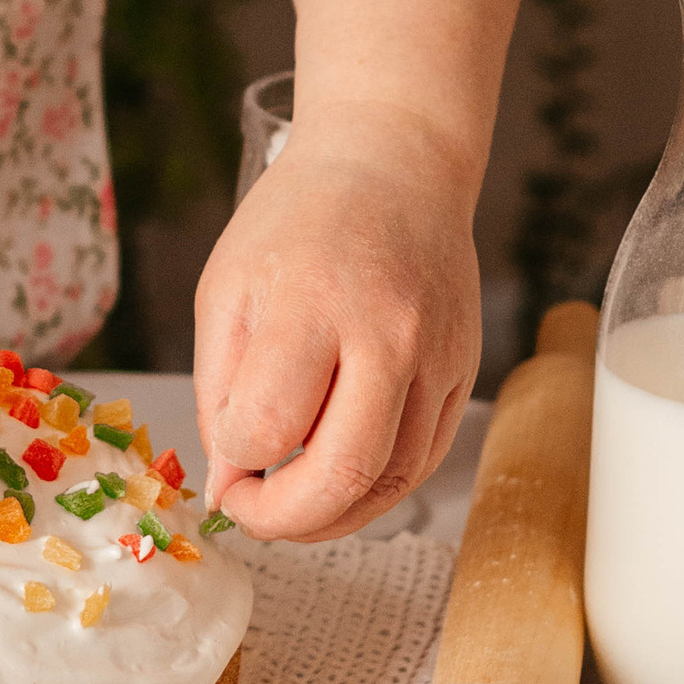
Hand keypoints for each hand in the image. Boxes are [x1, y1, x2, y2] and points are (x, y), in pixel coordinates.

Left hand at [194, 110, 479, 542]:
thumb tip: (227, 484)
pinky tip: (338, 483)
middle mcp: (389, 333)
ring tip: (290, 505)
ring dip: (333, 515)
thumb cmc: (300, 220)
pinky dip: (376, 489)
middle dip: (284, 519)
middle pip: (344, 472)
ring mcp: (438, 356)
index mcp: (313, 303)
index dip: (235, 464)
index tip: (225, 461)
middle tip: (251, 512)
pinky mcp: (464, 371)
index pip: (268, 426)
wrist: (395, 164)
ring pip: (392, 480)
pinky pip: (423, 460)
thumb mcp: (228, 288)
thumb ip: (219, 391)